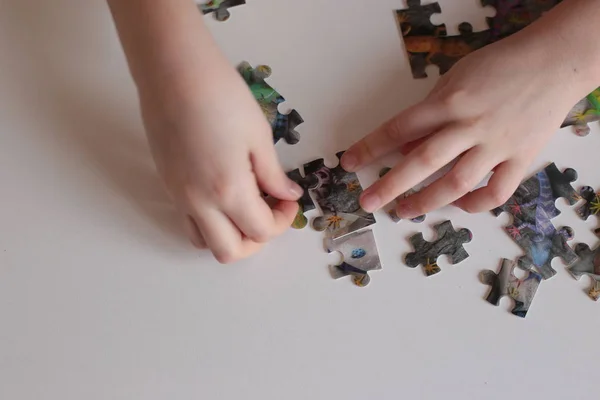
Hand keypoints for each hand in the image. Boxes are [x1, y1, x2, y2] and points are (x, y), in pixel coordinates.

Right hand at [139, 54, 301, 262]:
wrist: (173, 71)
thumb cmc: (221, 96)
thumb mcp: (258, 135)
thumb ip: (272, 174)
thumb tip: (286, 195)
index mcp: (228, 191)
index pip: (261, 231)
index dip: (283, 221)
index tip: (289, 200)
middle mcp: (199, 202)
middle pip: (230, 252)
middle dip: (256, 240)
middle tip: (269, 213)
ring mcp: (178, 196)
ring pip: (204, 242)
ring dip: (230, 235)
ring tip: (245, 207)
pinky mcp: (167, 184)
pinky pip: (188, 221)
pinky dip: (209, 222)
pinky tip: (222, 194)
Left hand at [341, 30, 589, 219]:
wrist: (555, 62)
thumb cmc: (501, 65)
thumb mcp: (456, 78)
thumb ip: (430, 113)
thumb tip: (404, 147)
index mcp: (449, 102)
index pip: (399, 128)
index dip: (370, 147)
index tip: (349, 163)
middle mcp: (470, 126)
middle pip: (422, 162)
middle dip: (390, 185)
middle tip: (368, 202)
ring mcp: (497, 145)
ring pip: (456, 183)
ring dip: (426, 201)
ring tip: (404, 211)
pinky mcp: (521, 159)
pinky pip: (496, 192)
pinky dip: (475, 205)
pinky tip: (458, 207)